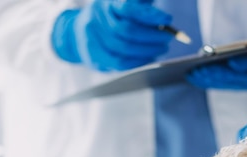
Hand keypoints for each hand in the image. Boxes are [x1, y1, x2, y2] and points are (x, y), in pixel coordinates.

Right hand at [51, 0, 173, 71]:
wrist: (78, 33)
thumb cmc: (111, 18)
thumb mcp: (123, 6)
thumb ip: (142, 7)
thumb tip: (164, 17)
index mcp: (108, 3)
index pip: (129, 7)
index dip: (150, 14)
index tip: (168, 19)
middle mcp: (98, 17)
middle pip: (127, 30)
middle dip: (152, 36)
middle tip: (167, 38)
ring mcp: (93, 37)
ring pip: (124, 47)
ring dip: (148, 50)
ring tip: (161, 48)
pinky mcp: (94, 54)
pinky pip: (119, 61)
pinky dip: (138, 62)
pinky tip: (149, 58)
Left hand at [186, 21, 246, 89]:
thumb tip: (242, 46)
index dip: (244, 64)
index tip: (232, 61)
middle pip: (237, 78)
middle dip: (218, 74)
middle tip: (201, 69)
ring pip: (228, 84)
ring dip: (210, 80)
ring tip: (193, 74)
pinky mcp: (241, 87)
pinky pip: (224, 85)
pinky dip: (209, 82)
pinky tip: (196, 79)